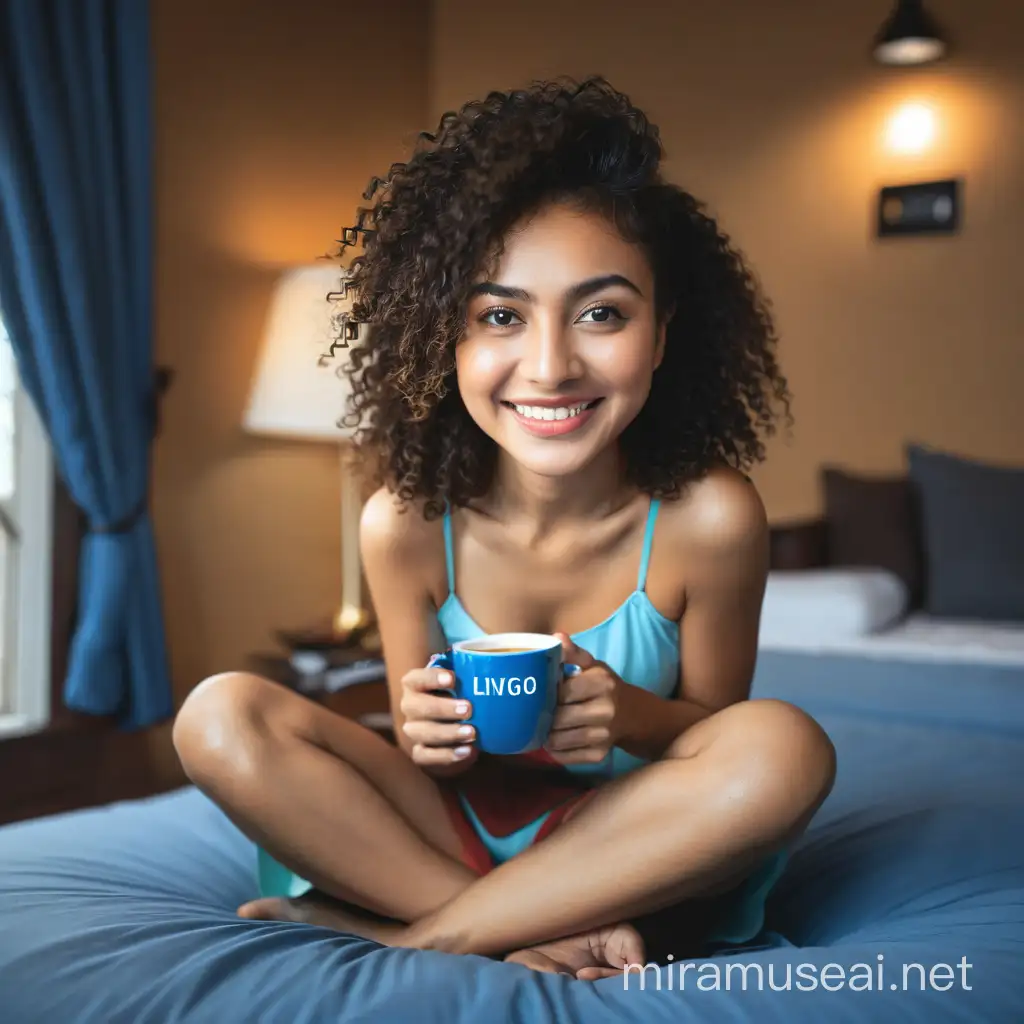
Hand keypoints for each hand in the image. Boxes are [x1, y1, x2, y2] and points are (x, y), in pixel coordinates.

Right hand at [398, 665, 476, 767]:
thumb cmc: (455, 692)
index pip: (417, 678)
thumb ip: (466, 673)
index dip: (432, 678)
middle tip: (468, 709)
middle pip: (419, 707)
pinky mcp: (420, 752)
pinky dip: (447, 755)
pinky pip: (427, 756)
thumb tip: (491, 665)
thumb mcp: (458, 680)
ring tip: (472, 733)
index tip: (453, 678)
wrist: (448, 721)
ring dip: (448, 733)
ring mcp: (413, 729)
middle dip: (444, 708)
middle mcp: (409, 705)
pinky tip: (467, 751)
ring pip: (423, 733)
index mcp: (414, 683)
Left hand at [544, 633, 621, 765]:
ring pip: (557, 740)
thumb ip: (573, 653)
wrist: (633, 715)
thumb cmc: (605, 687)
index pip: (561, 692)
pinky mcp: (599, 755)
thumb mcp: (593, 666)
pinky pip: (564, 756)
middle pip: (557, 718)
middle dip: (543, 715)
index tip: (540, 691)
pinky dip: (554, 749)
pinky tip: (556, 738)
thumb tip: (557, 637)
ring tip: (544, 724)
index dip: (546, 693)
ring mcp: (603, 736)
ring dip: (546, 734)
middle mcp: (606, 710)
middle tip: (536, 710)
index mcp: (602, 683)